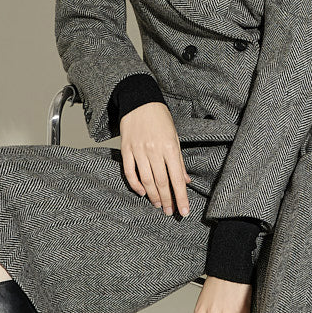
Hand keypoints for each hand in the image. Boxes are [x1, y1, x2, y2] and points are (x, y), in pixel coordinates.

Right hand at [119, 101, 190, 216]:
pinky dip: (135, 185)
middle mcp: (154, 150)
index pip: (177, 178)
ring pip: (146, 180)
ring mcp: (138, 150)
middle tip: (170, 212)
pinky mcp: (126, 149)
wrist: (139, 100)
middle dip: (167, 200)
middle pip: (161, 182)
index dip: (181, 197)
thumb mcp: (174, 137)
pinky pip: (130, 172)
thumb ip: (179, 161)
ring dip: (153, 196)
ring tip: (159, 205)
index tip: (184, 211)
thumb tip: (186, 181)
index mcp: (170, 147)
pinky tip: (142, 193)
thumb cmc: (160, 118)